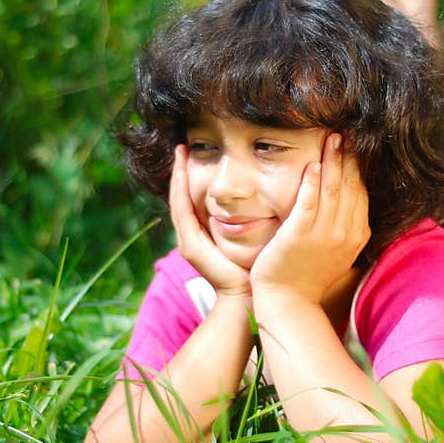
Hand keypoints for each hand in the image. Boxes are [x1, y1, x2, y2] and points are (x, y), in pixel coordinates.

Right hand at [169, 145, 251, 297]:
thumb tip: (265, 193)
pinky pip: (182, 212)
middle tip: (181, 145)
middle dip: (180, 171)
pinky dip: (180, 191)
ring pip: (178, 201)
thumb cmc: (255, 267)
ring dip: (178, 177)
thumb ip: (252, 217)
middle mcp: (192, 237)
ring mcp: (188, 242)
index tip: (194, 150)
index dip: (192, 176)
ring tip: (180, 152)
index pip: (193, 198)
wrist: (247, 296)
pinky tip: (182, 171)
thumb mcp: (252, 234)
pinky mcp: (190, 247)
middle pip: (181, 196)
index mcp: (205, 234)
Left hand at [250, 133, 369, 303]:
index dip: (359, 168)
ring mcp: (323, 234)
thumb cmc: (310, 275)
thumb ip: (349, 228)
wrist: (290, 302)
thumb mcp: (340, 252)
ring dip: (333, 160)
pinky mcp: (299, 235)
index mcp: (357, 235)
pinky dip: (312, 182)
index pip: (361, 192)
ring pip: (332, 189)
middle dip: (349, 157)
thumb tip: (355, 202)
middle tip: (346, 133)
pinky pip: (308, 202)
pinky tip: (313, 163)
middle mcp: (345, 233)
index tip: (357, 147)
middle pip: (350, 186)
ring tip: (333, 138)